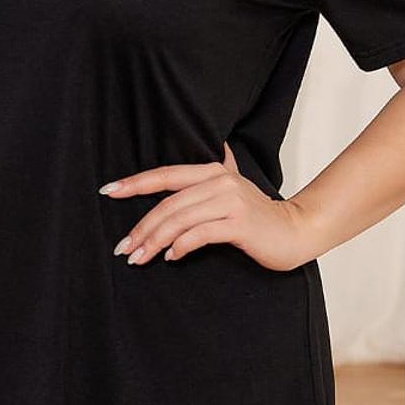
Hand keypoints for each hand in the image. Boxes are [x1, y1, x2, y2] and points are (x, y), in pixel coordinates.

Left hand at [100, 140, 313, 271]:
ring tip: (139, 258)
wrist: (296, 231)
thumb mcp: (233, 189)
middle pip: (168, 204)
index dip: (135, 183)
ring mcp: (230, 202)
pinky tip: (171, 258)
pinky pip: (199, 235)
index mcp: (213, 171)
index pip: (165, 175)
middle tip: (123, 247)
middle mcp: (220, 182)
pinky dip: (180, 247)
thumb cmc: (258, 216)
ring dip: (154, 242)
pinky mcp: (239, 224)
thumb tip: (214, 146)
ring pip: (179, 220)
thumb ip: (217, 172)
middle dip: (141, 228)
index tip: (109, 192)